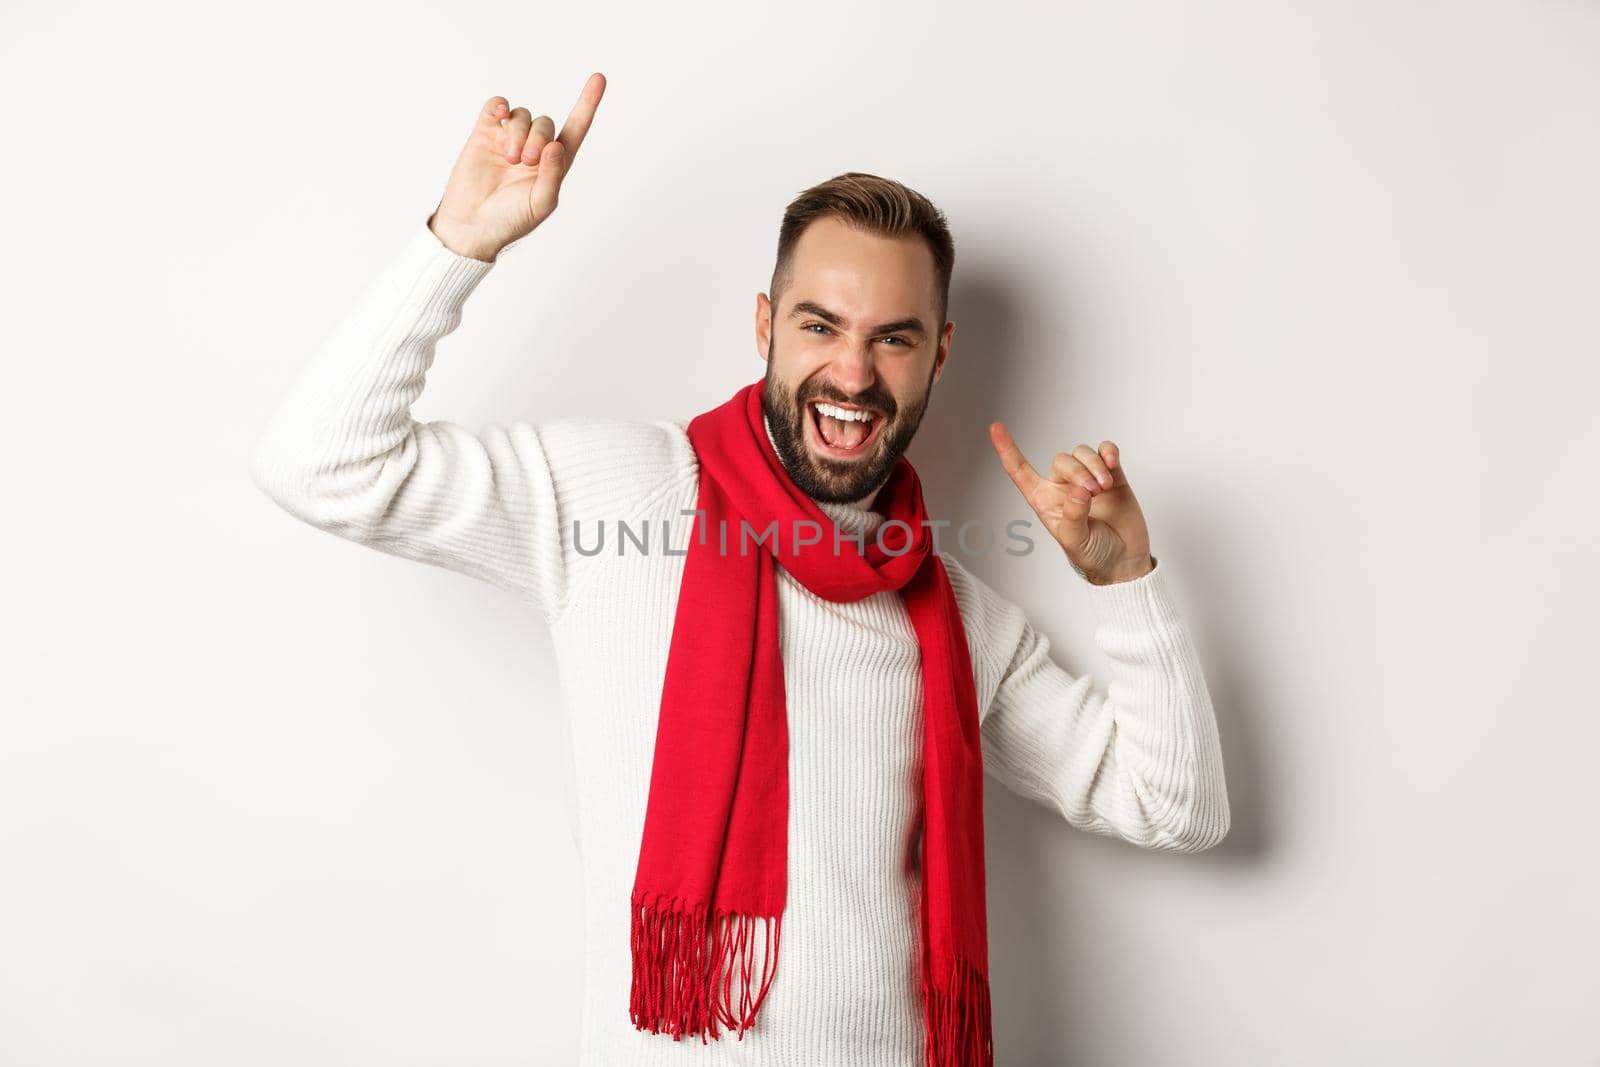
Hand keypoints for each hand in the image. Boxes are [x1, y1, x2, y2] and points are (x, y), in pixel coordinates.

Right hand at [428, 72, 606, 261]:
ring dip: (519, 133)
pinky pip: (496, 107)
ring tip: (510, 158)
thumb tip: (556, 145)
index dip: (587, 104)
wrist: (473, 225)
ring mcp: (508, 139)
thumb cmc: (511, 220)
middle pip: (545, 123)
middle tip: (526, 161)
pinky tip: (500, 114)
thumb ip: (553, 175)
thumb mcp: (541, 204)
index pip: (575, 129)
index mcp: (553, 164)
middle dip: (538, 138)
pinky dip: (499, 105)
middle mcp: (533, 148)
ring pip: (522, 116)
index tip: (599, 79)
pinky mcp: (484, 134)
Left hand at [989, 422, 1153, 583]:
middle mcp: (1062, 486)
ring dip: (1094, 465)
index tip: (996, 427)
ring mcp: (1087, 479)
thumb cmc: (1093, 554)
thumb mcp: (1075, 541)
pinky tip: (1112, 464)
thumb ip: (1073, 516)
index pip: (1020, 471)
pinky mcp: (1111, 475)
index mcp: (1044, 501)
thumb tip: (1077, 491)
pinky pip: (1105, 450)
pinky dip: (1108, 452)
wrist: (1124, 560)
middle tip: (1093, 492)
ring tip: (1105, 487)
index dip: (1007, 449)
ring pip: (1082, 453)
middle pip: (1063, 461)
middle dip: (1079, 472)